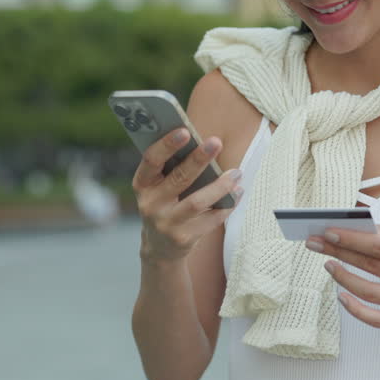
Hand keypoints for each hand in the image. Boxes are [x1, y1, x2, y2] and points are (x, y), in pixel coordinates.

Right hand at [133, 129, 241, 264]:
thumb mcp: (159, 188)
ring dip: (220, 186)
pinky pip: (210, 219)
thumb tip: (202, 142)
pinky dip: (226, 205)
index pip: (151, 160)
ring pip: (197, 202)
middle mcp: (150, 204)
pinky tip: (237, 192)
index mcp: (142, 185)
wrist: (160, 248)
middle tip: (216, 142)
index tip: (185, 131)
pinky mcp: (183, 238)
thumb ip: (173, 168)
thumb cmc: (166, 205)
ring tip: (236, 173)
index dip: (166, 145)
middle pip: (178, 178)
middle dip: (199, 159)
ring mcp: (166, 223)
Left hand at [305, 225, 379, 329]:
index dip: (353, 239)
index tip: (329, 232)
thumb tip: (347, 229)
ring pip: (370, 293)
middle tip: (316, 243)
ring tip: (328, 264)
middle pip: (373, 266)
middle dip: (340, 253)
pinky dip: (355, 309)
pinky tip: (341, 295)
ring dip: (343, 278)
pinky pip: (376, 319)